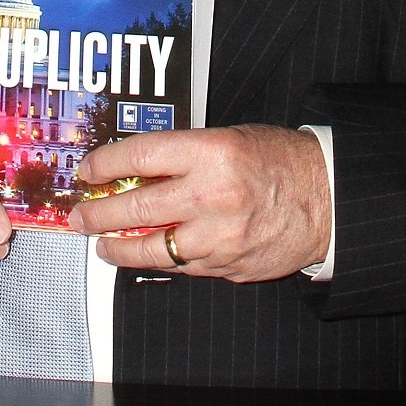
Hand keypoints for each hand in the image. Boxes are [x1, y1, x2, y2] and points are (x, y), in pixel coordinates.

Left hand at [67, 125, 330, 280]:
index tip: (87, 171)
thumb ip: (184, 154)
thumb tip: (135, 169)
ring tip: (102, 244)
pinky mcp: (226, 266)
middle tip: (78, 215)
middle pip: (135, 206)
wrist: (328, 198)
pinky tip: (144, 254)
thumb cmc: (280, 161)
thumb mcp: (230, 138)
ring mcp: (218, 237)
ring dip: (118, 247)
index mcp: (211, 152)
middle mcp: (211, 195)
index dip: (104, 164)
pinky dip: (159, 260)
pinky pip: (180, 266)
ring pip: (150, 248)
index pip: (139, 157)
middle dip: (98, 213)